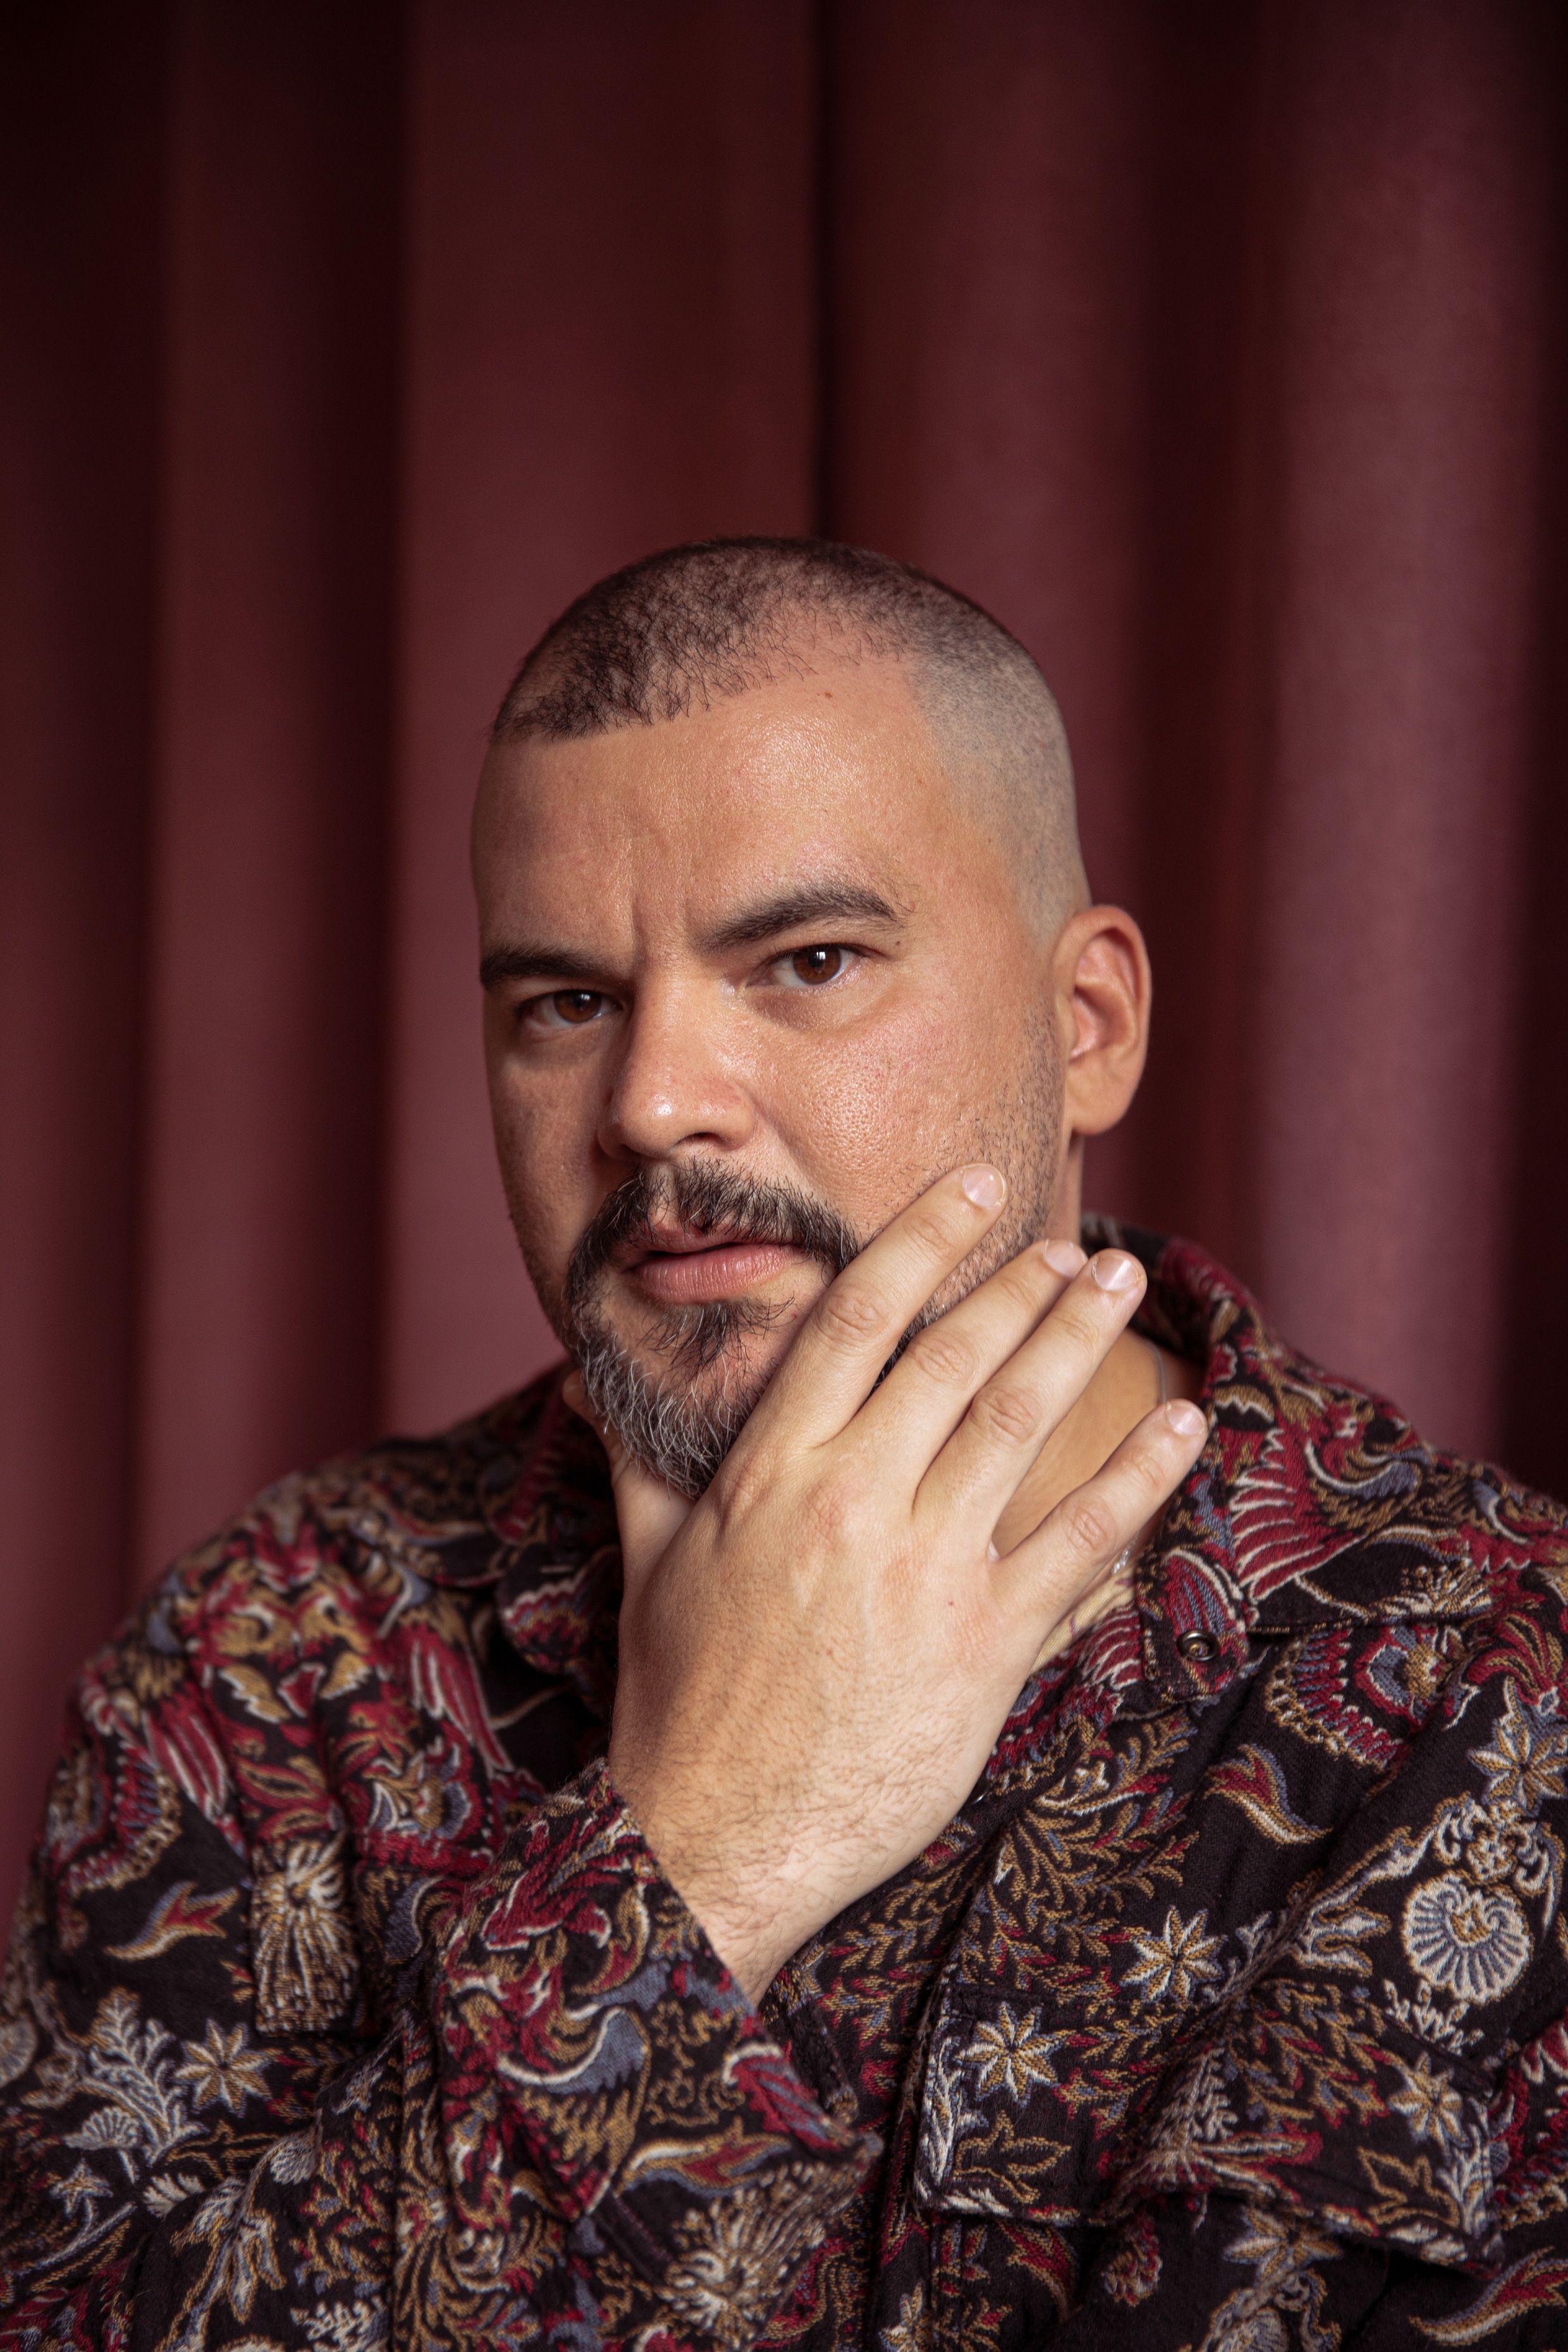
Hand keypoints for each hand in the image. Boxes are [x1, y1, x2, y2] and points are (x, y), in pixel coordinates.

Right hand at [588, 1167, 1206, 1999]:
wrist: (713, 1838)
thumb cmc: (677, 1700)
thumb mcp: (649, 1560)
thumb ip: (640, 1456)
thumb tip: (600, 1374)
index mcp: (771, 1469)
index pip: (856, 1319)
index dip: (920, 1238)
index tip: (972, 1187)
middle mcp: (852, 1500)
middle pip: (954, 1359)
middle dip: (1022, 1286)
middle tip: (1074, 1243)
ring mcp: (924, 1572)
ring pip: (1019, 1427)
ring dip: (1080, 1344)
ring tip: (1123, 1286)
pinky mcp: (984, 1646)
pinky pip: (1077, 1545)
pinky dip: (1138, 1480)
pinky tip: (1183, 1428)